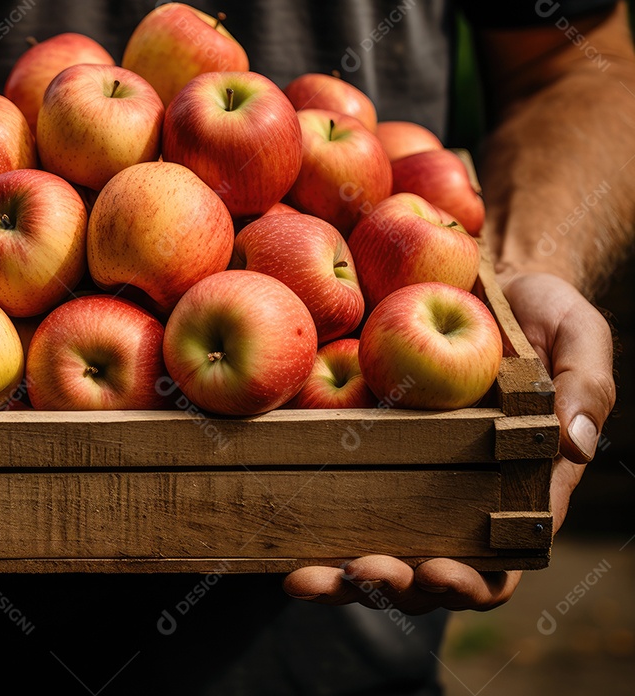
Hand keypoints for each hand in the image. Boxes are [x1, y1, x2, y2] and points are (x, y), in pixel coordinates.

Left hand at [282, 272, 613, 612]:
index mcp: (512, 493)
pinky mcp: (358, 455)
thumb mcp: (574, 333)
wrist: (475, 278)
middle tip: (361, 569)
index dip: (467, 584)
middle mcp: (453, 500)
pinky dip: (306, 529)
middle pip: (424, 572)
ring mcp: (402, 482)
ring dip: (339, 579)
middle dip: (391, 585)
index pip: (495, 565)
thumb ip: (585, 387)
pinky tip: (277, 536)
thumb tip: (575, 444)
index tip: (435, 570)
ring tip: (305, 579)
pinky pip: (332, 503)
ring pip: (371, 552)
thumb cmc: (536, 310)